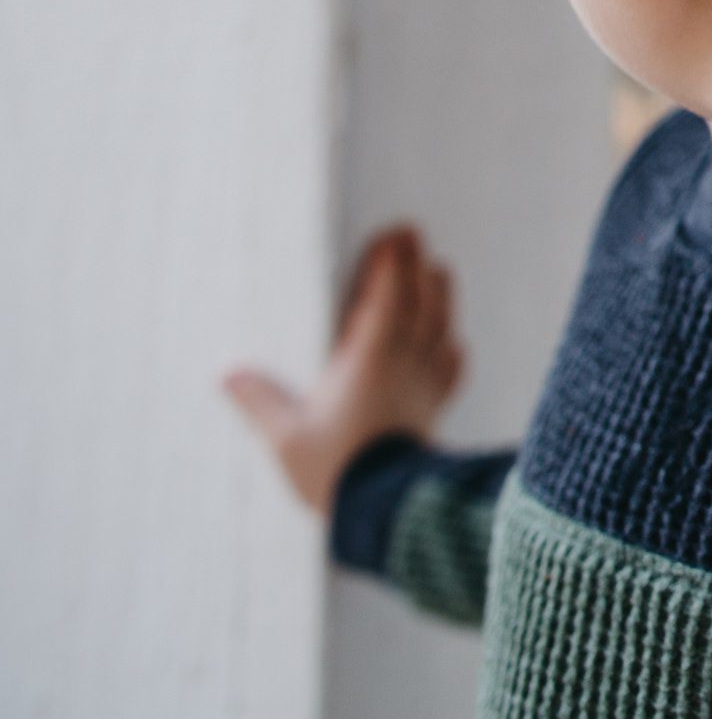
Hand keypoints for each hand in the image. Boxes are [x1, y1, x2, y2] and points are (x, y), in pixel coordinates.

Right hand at [223, 225, 464, 512]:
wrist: (388, 511)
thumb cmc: (336, 471)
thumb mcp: (286, 437)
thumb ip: (260, 402)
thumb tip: (229, 375)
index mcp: (370, 357)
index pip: (387, 295)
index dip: (392, 262)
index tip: (395, 231)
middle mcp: (405, 361)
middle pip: (421, 300)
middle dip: (417, 265)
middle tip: (413, 237)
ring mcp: (426, 383)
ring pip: (441, 326)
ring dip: (440, 295)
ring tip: (438, 270)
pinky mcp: (435, 409)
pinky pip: (451, 367)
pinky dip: (452, 346)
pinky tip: (451, 342)